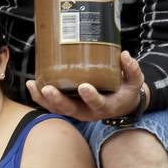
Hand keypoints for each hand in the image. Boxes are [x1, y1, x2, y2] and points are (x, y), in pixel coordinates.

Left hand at [26, 51, 146, 122]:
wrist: (120, 104)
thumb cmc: (126, 91)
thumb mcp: (135, 82)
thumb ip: (132, 70)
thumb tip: (124, 55)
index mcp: (106, 106)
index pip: (98, 104)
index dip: (91, 97)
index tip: (84, 87)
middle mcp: (88, 111)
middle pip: (70, 110)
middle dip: (58, 100)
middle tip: (48, 89)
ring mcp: (76, 110)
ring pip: (57, 109)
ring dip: (44, 99)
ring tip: (33, 85)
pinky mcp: (68, 105)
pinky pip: (52, 104)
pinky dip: (40, 96)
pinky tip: (32, 84)